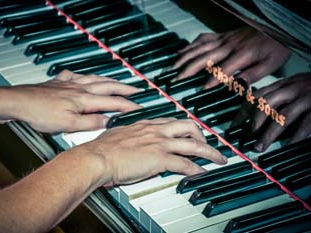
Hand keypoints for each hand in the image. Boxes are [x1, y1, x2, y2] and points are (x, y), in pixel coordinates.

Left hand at [5, 70, 140, 132]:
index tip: (139, 107)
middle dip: (124, 88)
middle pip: (107, 86)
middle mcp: (79, 88)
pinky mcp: (59, 82)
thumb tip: (106, 121)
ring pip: (95, 79)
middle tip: (137, 90)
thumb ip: (89, 123)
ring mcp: (69, 83)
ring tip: (118, 81)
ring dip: (109, 80)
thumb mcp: (67, 125)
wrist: (18, 102)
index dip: (128, 105)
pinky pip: (76, 75)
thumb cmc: (40, 114)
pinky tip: (83, 76)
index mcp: (84, 100)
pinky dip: (84, 75)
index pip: (112, 102)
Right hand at [74, 118, 226, 185]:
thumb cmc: (102, 148)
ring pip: (193, 144)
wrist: (97, 156)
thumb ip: (129, 135)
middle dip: (202, 134)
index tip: (189, 132)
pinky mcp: (160, 158)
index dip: (183, 127)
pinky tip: (202, 173)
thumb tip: (130, 140)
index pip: (171, 122)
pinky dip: (196, 169)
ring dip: (209, 152)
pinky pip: (185, 164)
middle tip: (207, 143)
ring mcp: (159, 143)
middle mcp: (156, 130)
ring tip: (218, 159)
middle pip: (188, 126)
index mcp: (146, 124)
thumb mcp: (118, 135)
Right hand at [173, 27, 290, 87]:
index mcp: (242, 55)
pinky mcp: (222, 35)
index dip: (212, 79)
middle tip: (176, 78)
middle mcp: (229, 45)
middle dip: (189, 68)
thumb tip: (237, 84)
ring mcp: (224, 39)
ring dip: (185, 57)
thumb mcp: (271, 64)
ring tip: (173, 66)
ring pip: (200, 47)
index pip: (224, 69)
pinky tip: (182, 51)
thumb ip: (253, 74)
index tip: (201, 89)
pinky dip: (191, 45)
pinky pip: (203, 38)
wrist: (276, 28)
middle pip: (205, 57)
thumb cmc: (275, 48)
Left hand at [233, 73, 310, 151]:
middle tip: (247, 137)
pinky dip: (296, 135)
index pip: (258, 95)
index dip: (243, 110)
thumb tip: (257, 110)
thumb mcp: (296, 86)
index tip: (234, 124)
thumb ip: (279, 95)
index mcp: (285, 83)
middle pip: (266, 104)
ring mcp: (307, 97)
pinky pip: (306, 123)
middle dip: (254, 122)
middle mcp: (293, 88)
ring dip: (269, 134)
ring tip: (260, 147)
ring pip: (283, 116)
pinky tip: (289, 145)